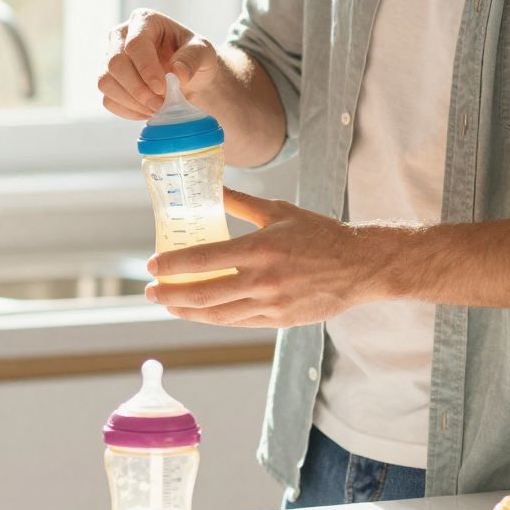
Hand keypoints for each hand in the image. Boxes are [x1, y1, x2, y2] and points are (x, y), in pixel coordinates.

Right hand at [99, 8, 224, 120]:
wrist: (188, 75)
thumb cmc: (194, 58)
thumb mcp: (204, 53)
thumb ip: (193, 58)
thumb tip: (177, 72)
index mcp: (144, 20)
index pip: (135, 44)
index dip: (146, 69)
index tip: (162, 88)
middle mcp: (121, 36)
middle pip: (115, 64)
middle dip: (138, 90)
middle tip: (160, 104)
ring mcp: (110, 58)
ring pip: (106, 82)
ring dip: (131, 102)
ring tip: (156, 108)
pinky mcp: (107, 80)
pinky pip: (108, 99)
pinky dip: (128, 110)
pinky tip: (147, 111)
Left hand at [145, 190, 384, 326]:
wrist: (359, 267)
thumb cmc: (319, 234)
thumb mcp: (279, 210)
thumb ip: (241, 201)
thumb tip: (211, 187)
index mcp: (260, 248)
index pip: (204, 259)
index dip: (172, 265)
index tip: (151, 264)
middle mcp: (262, 279)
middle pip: (204, 293)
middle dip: (170, 293)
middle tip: (150, 290)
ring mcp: (270, 304)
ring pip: (217, 314)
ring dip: (186, 311)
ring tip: (168, 304)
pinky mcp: (278, 320)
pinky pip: (237, 322)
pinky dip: (214, 318)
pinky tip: (199, 313)